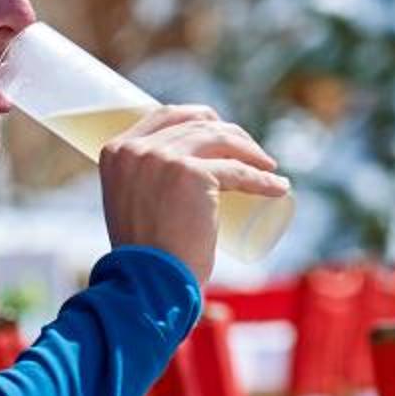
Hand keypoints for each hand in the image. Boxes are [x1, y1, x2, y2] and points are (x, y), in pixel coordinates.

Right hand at [95, 105, 289, 286]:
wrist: (146, 281)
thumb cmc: (143, 254)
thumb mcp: (132, 204)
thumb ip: (140, 185)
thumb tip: (168, 180)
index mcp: (116, 152)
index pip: (165, 114)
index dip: (198, 117)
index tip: (220, 132)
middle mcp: (137, 150)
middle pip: (197, 123)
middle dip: (230, 133)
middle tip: (250, 154)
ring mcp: (163, 158)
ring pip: (221, 139)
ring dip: (251, 151)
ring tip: (267, 168)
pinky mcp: (192, 174)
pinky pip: (239, 172)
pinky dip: (263, 179)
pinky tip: (277, 186)